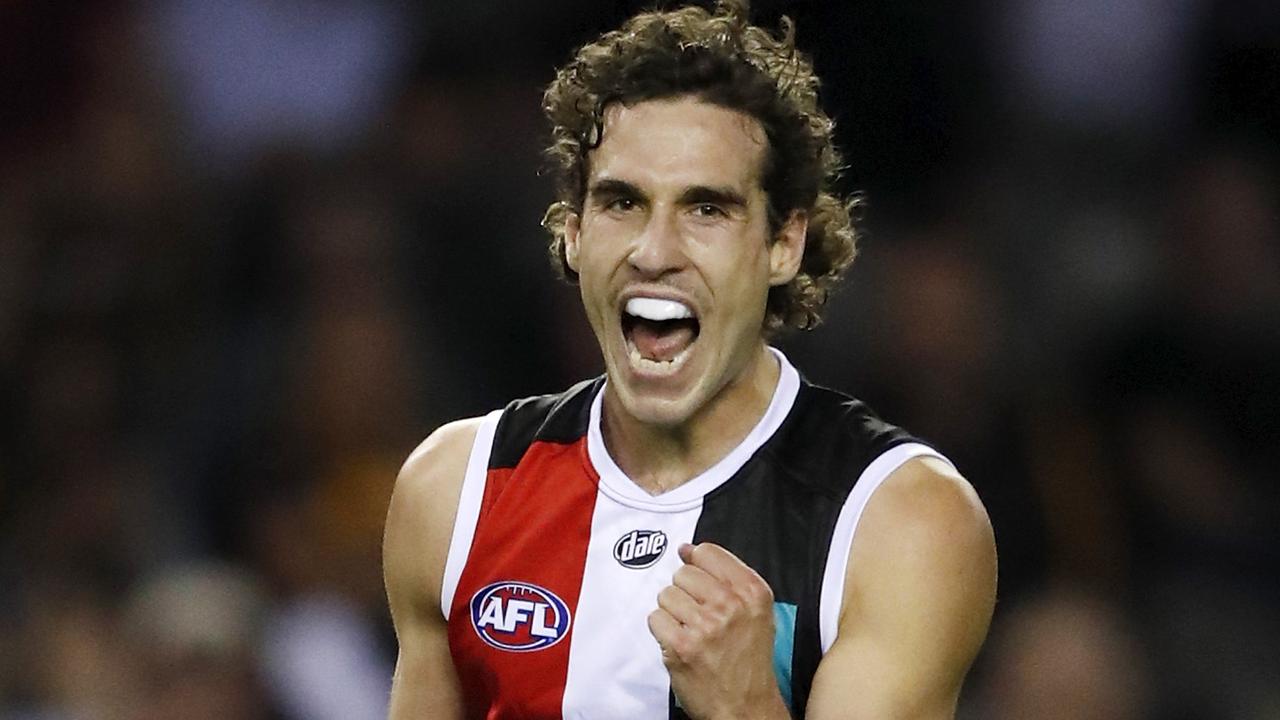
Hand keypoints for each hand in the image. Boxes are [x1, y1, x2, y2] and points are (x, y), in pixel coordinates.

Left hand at [647, 543, 789, 719]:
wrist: (745, 706)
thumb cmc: (749, 661)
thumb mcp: (756, 612)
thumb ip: (727, 576)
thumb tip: (688, 550)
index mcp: (752, 592)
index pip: (708, 553)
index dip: (695, 563)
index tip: (695, 577)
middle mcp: (731, 605)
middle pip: (683, 573)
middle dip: (685, 593)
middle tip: (698, 616)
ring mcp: (706, 625)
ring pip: (666, 595)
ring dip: (673, 613)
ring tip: (691, 632)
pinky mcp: (682, 645)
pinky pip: (655, 618)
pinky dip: (663, 631)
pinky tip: (680, 643)